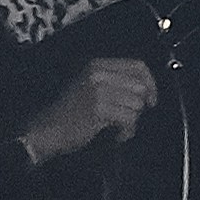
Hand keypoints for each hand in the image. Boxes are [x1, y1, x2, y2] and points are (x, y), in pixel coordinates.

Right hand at [16, 57, 156, 165]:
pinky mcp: (99, 108)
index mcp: (98, 65)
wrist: (48, 129)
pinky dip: (126, 131)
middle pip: (140, 86)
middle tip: (128, 119)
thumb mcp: (91, 86)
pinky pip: (129, 119)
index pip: (138, 66)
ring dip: (132, 122)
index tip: (151, 100)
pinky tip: (115, 135)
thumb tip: (147, 89)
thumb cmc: (71, 112)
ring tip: (118, 128)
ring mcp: (98, 90)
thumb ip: (116, 82)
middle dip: (139, 107)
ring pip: (136, 105)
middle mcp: (98, 73)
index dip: (150, 83)